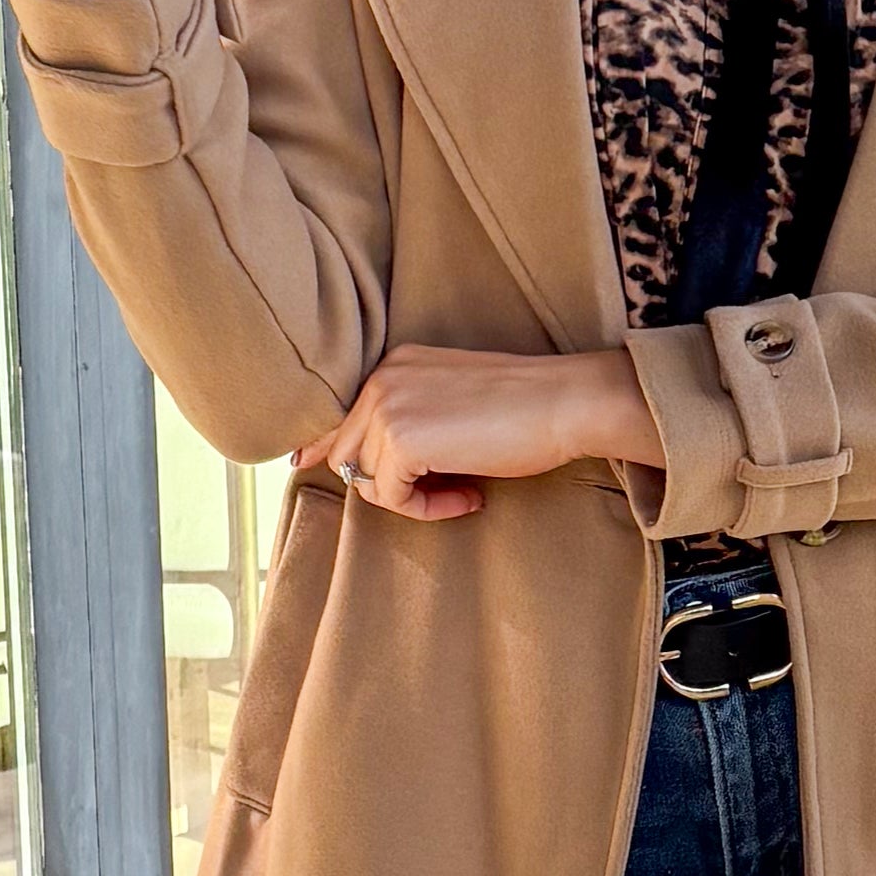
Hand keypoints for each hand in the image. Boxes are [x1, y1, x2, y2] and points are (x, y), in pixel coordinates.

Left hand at [297, 345, 663, 522]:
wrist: (565, 401)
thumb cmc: (526, 410)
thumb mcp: (453, 406)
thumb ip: (411, 423)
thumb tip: (368, 470)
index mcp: (394, 364)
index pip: (343, 417)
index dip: (327, 448)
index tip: (310, 464)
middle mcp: (382, 379)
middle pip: (348, 453)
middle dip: (386, 483)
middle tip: (443, 491)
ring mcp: (387, 407)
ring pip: (368, 480)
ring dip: (413, 499)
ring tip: (464, 492)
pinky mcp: (401, 441)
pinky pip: (391, 498)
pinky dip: (426, 510)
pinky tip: (469, 498)